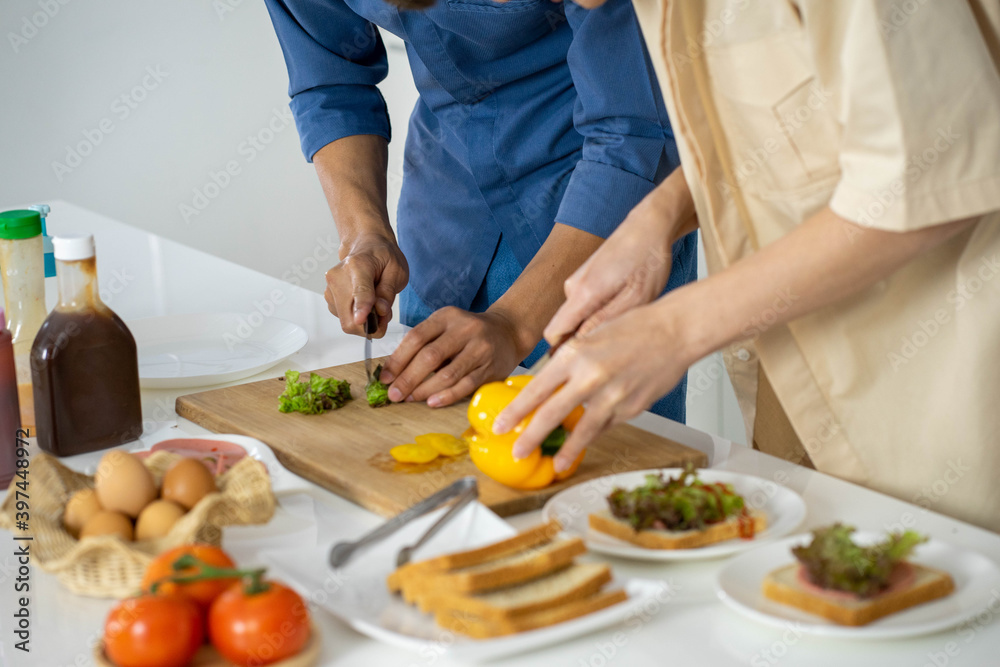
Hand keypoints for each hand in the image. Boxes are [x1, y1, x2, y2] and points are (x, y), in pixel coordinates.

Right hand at [324, 234, 407, 337]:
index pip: (360, 291)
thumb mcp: (397, 270)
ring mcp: (330, 288)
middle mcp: (338, 276)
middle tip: (384, 314)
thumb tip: (380, 310)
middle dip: (370, 324)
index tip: (361, 320)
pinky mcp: (329, 297)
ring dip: (365, 320)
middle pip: (349, 316)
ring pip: (347, 321)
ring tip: (375, 301)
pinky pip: (344, 318)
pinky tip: (364, 302)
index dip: (362, 308)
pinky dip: (357, 316)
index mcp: (358, 265)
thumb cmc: (382, 256)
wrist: (366, 245)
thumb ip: (388, 291)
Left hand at [380, 307, 527, 406]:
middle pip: (430, 356)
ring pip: (447, 374)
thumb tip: (394, 372)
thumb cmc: (468, 333)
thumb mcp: (446, 327)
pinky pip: (465, 385)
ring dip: (425, 389)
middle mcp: (465, 330)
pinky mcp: (491, 368)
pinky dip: (447, 396)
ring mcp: (480, 349)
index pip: (416, 338)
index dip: (398, 360)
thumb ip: (424, 344)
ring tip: (410, 398)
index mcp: (447, 317)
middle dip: (408, 378)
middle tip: (394, 394)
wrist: (509, 332)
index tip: (385, 378)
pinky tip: (432, 402)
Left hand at [493, 300, 692, 471]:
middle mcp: (590, 377)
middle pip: (552, 415)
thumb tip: (549, 385)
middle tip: (517, 451)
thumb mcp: (590, 337)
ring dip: (566, 451)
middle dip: (530, 437)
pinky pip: (606, 426)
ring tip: (554, 464)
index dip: (516, 411)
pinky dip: (594, 434)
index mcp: (575, 355)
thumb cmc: (634, 328)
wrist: (674, 332)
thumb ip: (570, 362)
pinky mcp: (631, 409)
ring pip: (582, 431)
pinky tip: (586, 442)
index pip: (536, 389)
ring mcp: (612, 397)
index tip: (502, 425)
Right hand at [544, 173, 690, 345]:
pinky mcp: (583, 279)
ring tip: (625, 320)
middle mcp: (572, 287)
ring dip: (594, 325)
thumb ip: (604, 323)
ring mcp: (576, 281)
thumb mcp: (635, 299)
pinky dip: (598, 312)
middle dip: (584, 340)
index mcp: (582, 294)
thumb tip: (583, 346)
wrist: (649, 226)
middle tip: (616, 342)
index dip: (564, 353)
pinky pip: (583, 306)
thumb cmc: (647, 259)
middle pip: (564, 328)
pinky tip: (622, 306)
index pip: (554, 335)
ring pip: (576, 317)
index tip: (584, 362)